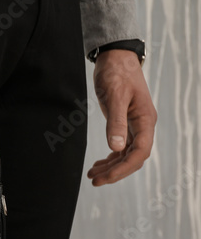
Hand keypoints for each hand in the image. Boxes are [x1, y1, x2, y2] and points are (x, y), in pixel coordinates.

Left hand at [86, 49, 156, 185]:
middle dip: (115, 172)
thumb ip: (116, 122)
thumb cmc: (116, 74)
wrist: (116, 58)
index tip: (105, 177)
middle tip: (94, 180)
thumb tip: (115, 148)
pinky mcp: (126, 123)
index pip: (139, 152)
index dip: (123, 168)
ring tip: (92, 175)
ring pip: (126, 154)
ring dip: (111, 167)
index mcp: (145, 120)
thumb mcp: (114, 97)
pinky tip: (99, 163)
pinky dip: (111, 157)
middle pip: (134, 157)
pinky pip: (122, 147)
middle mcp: (143, 125)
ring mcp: (135, 125)